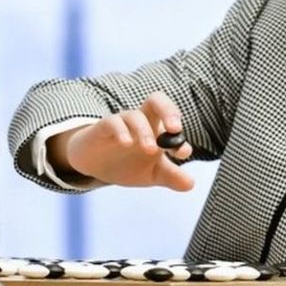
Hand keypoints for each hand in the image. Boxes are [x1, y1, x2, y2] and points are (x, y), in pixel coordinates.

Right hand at [54, 92, 193, 191]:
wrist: (94, 165)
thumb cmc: (127, 164)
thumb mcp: (152, 174)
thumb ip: (172, 177)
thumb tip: (191, 184)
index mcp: (156, 129)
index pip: (173, 122)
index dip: (180, 137)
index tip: (183, 152)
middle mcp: (141, 121)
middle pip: (156, 100)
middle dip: (168, 110)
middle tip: (174, 128)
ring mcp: (122, 123)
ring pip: (135, 115)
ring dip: (145, 131)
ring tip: (151, 149)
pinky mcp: (103, 128)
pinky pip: (112, 122)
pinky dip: (121, 130)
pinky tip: (127, 143)